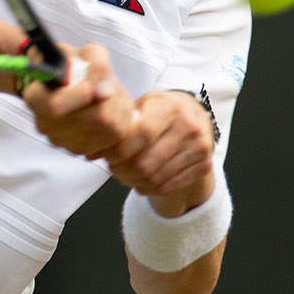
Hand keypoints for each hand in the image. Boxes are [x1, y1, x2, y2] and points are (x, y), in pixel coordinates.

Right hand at [22, 44, 135, 158]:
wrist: (70, 81)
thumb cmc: (72, 65)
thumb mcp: (82, 52)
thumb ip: (95, 63)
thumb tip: (105, 89)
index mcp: (37, 98)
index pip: (54, 106)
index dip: (78, 97)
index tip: (90, 86)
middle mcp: (47, 124)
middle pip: (92, 118)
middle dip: (110, 97)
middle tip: (108, 83)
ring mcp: (65, 141)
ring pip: (108, 127)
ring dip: (119, 106)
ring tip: (111, 92)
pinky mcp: (84, 149)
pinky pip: (115, 136)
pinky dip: (121, 118)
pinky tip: (112, 106)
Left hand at [100, 90, 215, 214]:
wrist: (196, 115)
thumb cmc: (161, 109)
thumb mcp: (141, 106)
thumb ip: (118, 126)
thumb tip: (90, 153)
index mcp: (170, 107)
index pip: (141, 135)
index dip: (119, 150)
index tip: (107, 155)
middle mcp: (188, 127)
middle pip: (145, 163)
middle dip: (122, 171)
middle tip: (113, 168)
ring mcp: (199, 148)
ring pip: (155, 178)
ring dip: (133, 182)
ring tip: (124, 175)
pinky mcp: (203, 165)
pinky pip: (168, 186)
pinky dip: (148, 188)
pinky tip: (140, 181)